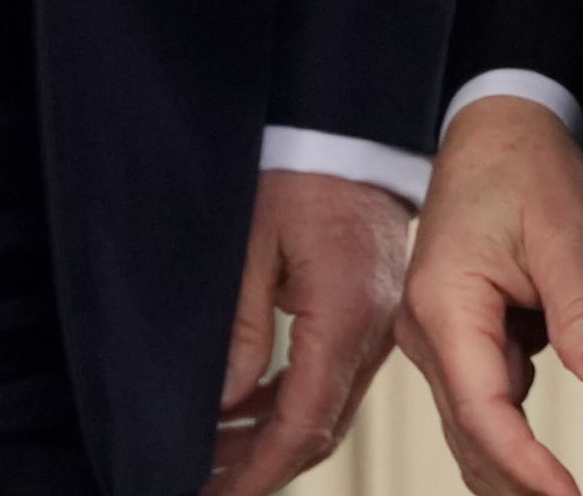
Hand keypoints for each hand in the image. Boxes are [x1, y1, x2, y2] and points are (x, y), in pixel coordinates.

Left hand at [207, 168, 407, 495]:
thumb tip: (227, 401)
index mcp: (344, 317)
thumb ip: (242, 329)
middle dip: (262, 469)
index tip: (219, 495)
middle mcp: (371, 333)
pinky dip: (291, 403)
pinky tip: (250, 410)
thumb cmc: (305, 167)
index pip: (303, 422)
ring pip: (327, 409)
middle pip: (320, 428)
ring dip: (272, 439)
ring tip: (214, 454)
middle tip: (206, 485)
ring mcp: (376, 326)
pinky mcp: (370, 314)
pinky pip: (333, 379)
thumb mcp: (254, 242)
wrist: (353, 124)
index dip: (260, 472)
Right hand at [394, 98, 582, 495]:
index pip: (483, 411)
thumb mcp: (568, 233)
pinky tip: (543, 464)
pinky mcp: (454, 335)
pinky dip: (510, 436)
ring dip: (512, 468)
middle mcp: (425, 328)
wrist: (498, 126)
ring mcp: (434, 334)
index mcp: (445, 304)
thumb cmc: (526, 167)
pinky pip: (481, 400)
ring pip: (472, 425)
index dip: (525, 465)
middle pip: (470, 433)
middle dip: (518, 485)